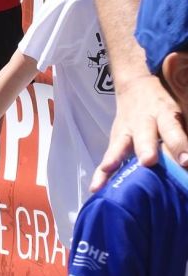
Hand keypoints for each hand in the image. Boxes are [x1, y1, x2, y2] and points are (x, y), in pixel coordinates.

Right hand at [92, 72, 187, 191]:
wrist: (135, 88)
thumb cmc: (162, 106)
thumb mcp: (176, 114)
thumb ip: (180, 135)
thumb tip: (187, 162)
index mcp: (164, 114)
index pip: (172, 129)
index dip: (179, 145)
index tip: (186, 161)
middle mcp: (142, 123)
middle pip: (144, 137)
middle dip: (145, 150)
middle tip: (148, 161)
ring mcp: (125, 132)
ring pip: (120, 147)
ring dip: (115, 159)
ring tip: (109, 169)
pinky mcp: (114, 142)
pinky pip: (108, 158)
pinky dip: (102, 173)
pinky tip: (95, 187)